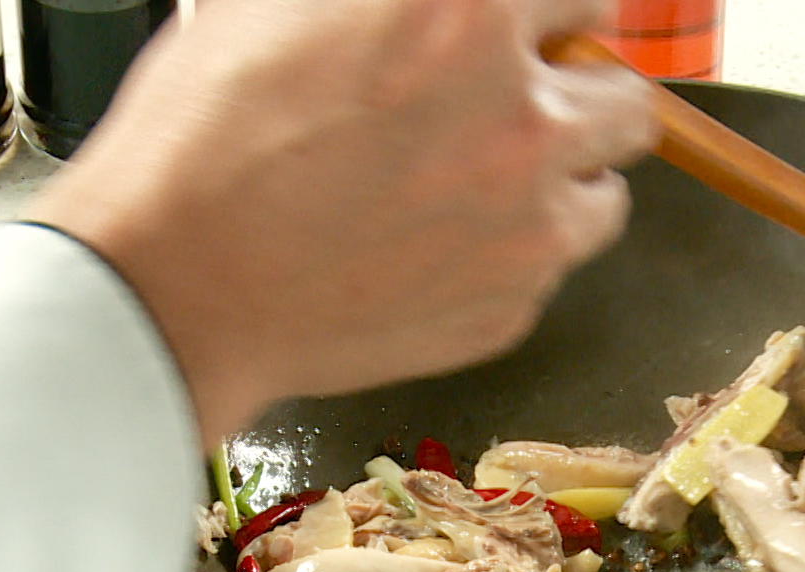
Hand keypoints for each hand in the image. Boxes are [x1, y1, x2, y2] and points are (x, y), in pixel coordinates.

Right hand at [25, 0, 656, 444]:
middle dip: (579, 102)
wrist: (178, 283)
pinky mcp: (513, 307)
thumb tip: (435, 12)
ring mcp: (529, 226)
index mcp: (472, 14)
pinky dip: (513, 257)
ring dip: (561, 187)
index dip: (558, 16)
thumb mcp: (286, 0)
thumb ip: (390, 0)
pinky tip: (437, 248)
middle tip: (517, 116)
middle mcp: (524, 119)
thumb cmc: (208, 136)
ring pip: (605, 196)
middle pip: (626, 103)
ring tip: (476, 192)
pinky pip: (549, 270)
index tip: (547, 32)